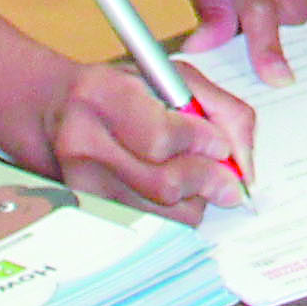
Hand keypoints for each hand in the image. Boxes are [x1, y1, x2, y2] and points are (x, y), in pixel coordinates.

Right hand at [32, 51, 256, 221]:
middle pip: (164, 184)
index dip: (201, 144)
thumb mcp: (173, 78)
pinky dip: (176, 214)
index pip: (161, 138)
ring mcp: (81, 184)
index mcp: (102, 96)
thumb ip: (220, 108)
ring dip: (195, 200)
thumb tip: (242, 161)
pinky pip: (151, 228)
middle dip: (209, 181)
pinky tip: (175, 193)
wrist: (64, 113)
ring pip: (162, 214)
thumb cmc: (125, 93)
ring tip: (196, 178)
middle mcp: (82, 143)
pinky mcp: (88, 213)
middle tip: (226, 178)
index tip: (219, 145)